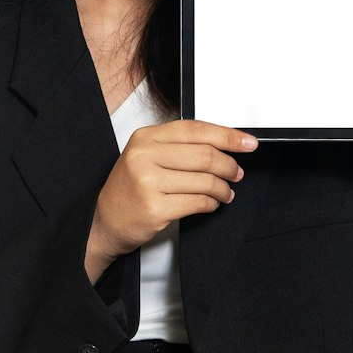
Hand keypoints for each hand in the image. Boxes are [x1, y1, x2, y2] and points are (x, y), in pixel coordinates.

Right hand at [85, 120, 257, 279]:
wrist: (105, 221)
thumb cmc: (129, 188)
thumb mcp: (147, 157)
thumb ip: (179, 147)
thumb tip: (224, 145)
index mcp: (145, 138)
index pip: (195, 130)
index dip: (227, 135)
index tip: (247, 142)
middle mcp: (144, 156)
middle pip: (204, 155)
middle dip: (229, 165)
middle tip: (237, 173)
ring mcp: (148, 182)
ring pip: (205, 181)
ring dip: (223, 188)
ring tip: (225, 192)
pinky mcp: (155, 208)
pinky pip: (198, 202)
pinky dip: (212, 203)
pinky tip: (212, 203)